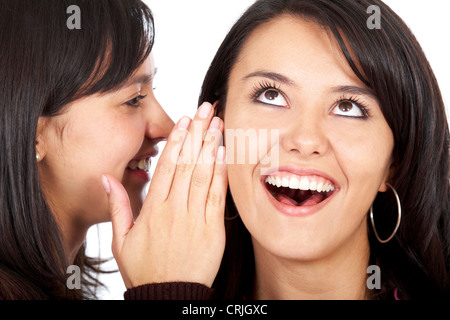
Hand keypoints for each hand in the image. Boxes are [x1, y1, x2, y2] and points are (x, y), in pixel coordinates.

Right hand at [101, 102, 226, 288]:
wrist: (170, 296)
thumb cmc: (145, 269)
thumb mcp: (121, 240)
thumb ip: (117, 207)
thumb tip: (106, 179)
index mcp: (153, 209)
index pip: (167, 166)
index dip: (177, 140)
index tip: (185, 120)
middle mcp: (175, 209)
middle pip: (187, 163)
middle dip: (198, 133)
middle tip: (206, 109)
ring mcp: (195, 218)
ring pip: (203, 174)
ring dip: (211, 146)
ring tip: (218, 123)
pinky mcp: (213, 229)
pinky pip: (217, 196)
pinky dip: (221, 173)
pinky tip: (224, 154)